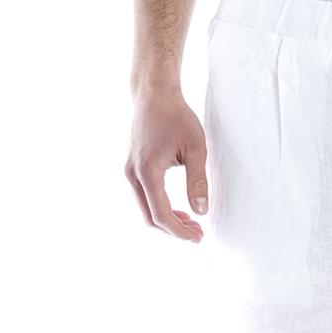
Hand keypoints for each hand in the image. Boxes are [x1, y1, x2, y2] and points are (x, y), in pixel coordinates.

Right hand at [125, 91, 208, 242]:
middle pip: (150, 218)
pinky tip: (180, 210)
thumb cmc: (176, 117)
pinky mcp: (132, 170)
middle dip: (174, 230)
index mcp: (147, 172)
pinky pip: (143, 199)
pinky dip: (160, 209)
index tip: (199, 237)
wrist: (154, 95)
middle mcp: (132, 175)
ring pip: (145, 211)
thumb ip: (198, 182)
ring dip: (167, 221)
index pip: (161, 215)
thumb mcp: (195, 148)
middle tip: (198, 234)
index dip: (180, 232)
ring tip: (192, 223)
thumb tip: (202, 212)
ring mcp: (129, 173)